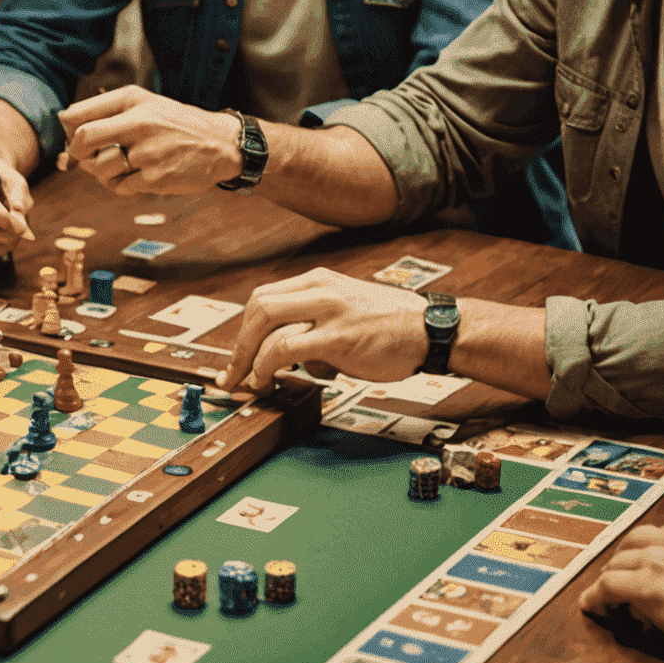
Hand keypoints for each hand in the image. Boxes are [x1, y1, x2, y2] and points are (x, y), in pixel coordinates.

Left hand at [57, 85, 242, 195]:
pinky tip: (137, 176)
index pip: (81, 113)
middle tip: (82, 157)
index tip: (71, 137)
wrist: (221, 144)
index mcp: (133, 100)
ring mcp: (147, 152)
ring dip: (102, 172)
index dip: (68, 129)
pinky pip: (120, 186)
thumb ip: (109, 111)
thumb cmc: (177, 124)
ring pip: (100, 168)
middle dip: (75, 152)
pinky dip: (121, 184)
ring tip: (119, 166)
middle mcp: (140, 122)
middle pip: (84, 138)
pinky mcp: (155, 178)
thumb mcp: (147, 104)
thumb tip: (65, 125)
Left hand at [218, 267, 427, 392]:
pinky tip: (267, 380)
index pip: (264, 297)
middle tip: (232, 371)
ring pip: (265, 324)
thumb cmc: (389, 326)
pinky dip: (267, 365)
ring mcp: (328, 310)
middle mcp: (319, 288)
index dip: (243, 327)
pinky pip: (285, 348)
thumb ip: (313, 322)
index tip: (238, 352)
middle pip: (258, 307)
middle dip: (238, 344)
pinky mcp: (337, 337)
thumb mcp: (345, 308)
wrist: (431, 330)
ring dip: (247, 358)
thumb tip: (285, 354)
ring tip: (249, 382)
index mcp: (318, 280)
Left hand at [578, 519, 663, 652]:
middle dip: (621, 563)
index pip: (651, 535)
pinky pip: (606, 588)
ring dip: (610, 582)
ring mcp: (653, 560)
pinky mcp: (644, 586)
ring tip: (605, 598)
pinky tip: (591, 606)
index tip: (637, 565)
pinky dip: (596, 597)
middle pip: (628, 547)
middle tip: (616, 579)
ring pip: (615, 567)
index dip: (640, 553)